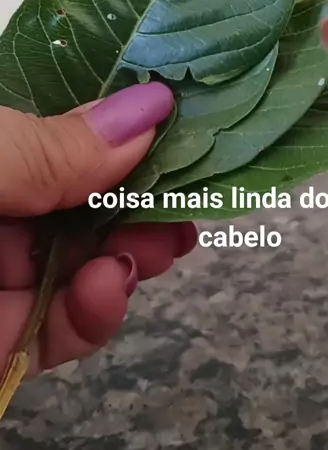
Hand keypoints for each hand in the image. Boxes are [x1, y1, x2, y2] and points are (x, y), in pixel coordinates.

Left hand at [0, 82, 196, 375]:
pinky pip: (67, 328)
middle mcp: (4, 206)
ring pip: (90, 260)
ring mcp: (2, 273)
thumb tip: (151, 108)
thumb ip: (52, 147)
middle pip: (90, 195)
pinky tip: (110, 289)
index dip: (125, 127)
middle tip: (187, 194)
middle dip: (144, 197)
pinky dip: (99, 312)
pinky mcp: (5, 340)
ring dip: (134, 252)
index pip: (68, 127)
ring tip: (159, 243)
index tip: (182, 124)